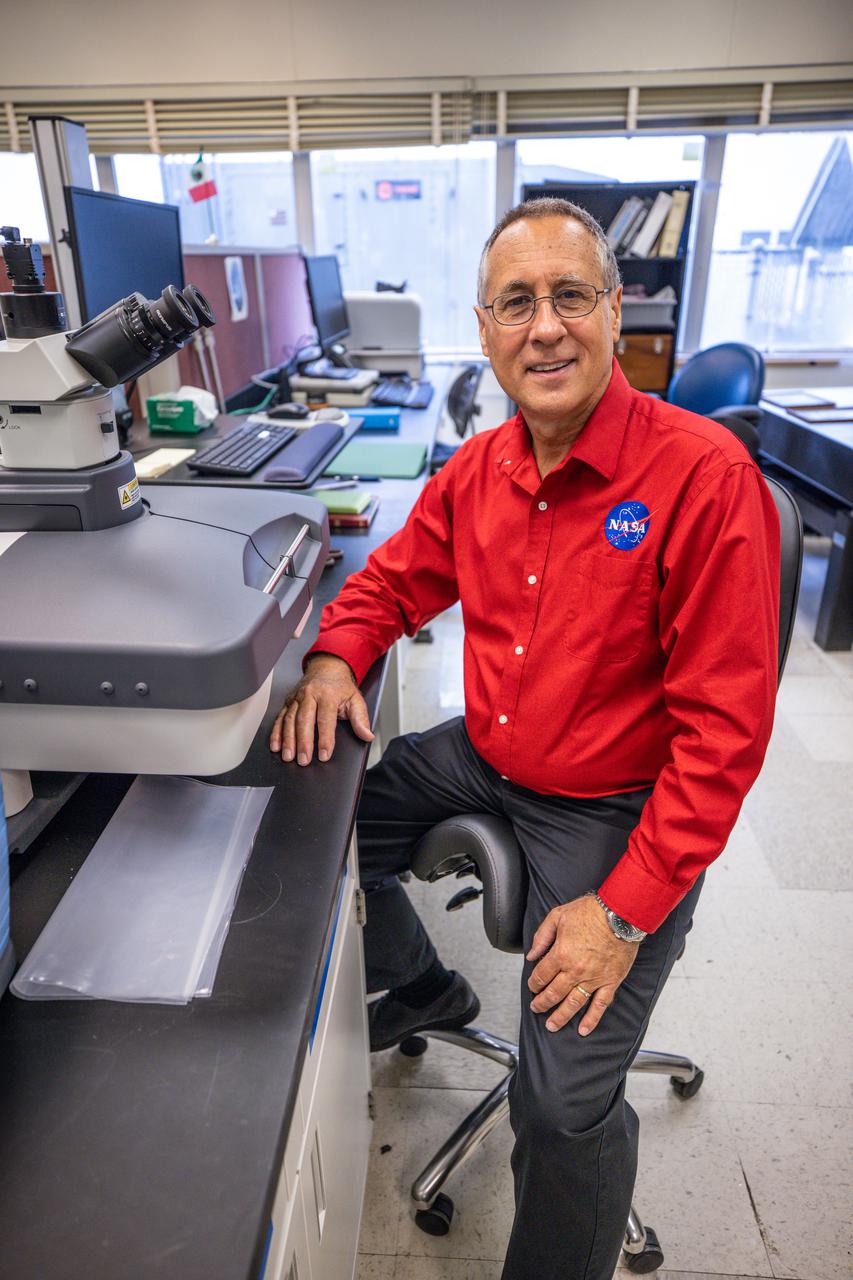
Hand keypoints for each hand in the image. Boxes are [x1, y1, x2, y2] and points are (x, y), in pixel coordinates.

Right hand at [269, 654, 373, 764]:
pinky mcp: (288, 702)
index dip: (325, 739)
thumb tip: (367, 735)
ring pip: (290, 720)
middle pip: (304, 720)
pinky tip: (276, 746)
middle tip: (303, 760)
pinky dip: (276, 733)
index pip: (326, 719)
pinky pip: (280, 718)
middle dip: (303, 742)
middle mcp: (310, 695)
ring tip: (288, 756)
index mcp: (328, 694)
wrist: (326, 668)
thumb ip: (361, 719)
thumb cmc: (340, 686)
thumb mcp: (356, 699)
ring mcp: (297, 698)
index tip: (325, 755)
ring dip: (287, 740)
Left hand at [526, 894, 638, 1036]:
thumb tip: (531, 955)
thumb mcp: (558, 916)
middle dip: (542, 1003)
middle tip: (536, 1008)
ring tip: (552, 1025)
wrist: (620, 915)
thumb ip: (542, 936)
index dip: (534, 983)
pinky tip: (583, 1029)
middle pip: (553, 993)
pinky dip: (591, 1019)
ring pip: (573, 1003)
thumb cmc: (591, 912)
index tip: (532, 986)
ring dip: (560, 1016)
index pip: (541, 975)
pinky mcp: (610, 982)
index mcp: (561, 954)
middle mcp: (575, 970)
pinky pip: (599, 1005)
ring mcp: (593, 979)